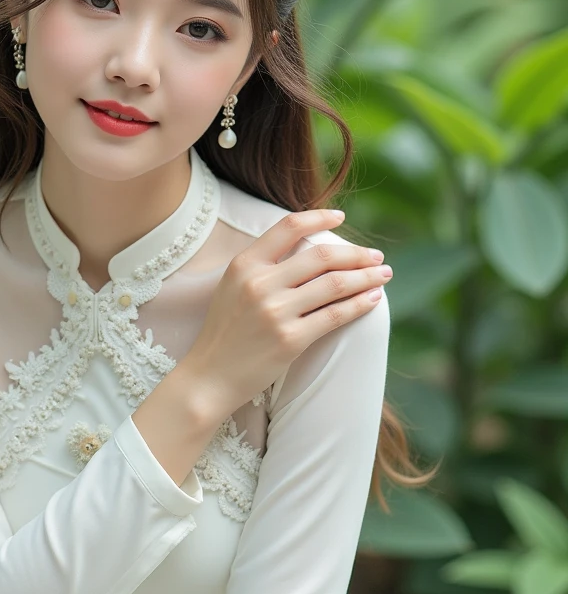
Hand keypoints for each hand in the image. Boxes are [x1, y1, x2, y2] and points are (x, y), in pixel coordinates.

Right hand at [183, 208, 390, 416]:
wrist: (209, 376)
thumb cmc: (225, 331)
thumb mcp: (233, 287)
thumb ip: (263, 266)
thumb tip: (309, 249)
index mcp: (244, 264)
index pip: (289, 227)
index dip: (320, 218)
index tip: (342, 217)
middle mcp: (260, 283)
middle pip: (322, 256)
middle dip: (356, 254)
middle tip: (376, 256)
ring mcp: (275, 312)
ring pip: (334, 284)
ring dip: (366, 277)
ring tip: (383, 275)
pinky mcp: (290, 340)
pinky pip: (334, 316)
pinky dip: (359, 305)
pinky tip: (372, 299)